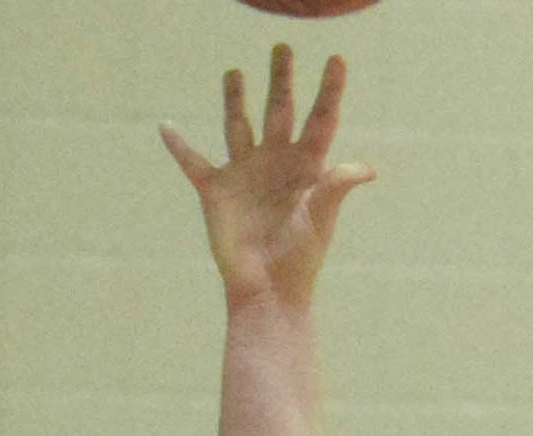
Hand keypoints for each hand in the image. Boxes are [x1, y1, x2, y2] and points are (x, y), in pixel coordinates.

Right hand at [160, 46, 373, 307]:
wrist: (269, 289)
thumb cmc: (301, 258)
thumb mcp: (321, 218)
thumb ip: (336, 187)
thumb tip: (367, 168)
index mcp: (308, 167)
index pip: (322, 120)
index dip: (330, 90)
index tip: (337, 59)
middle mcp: (277, 164)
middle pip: (280, 111)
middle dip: (282, 80)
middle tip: (283, 48)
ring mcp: (246, 174)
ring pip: (239, 125)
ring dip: (236, 99)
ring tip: (235, 72)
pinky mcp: (216, 191)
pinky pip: (193, 162)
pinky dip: (179, 146)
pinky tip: (165, 127)